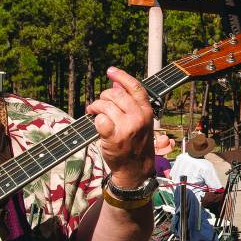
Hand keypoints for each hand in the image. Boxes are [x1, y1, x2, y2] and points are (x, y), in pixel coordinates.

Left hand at [86, 67, 154, 187]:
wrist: (136, 169)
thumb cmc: (136, 144)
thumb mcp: (140, 122)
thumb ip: (131, 104)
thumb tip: (117, 85)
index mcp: (147, 112)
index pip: (135, 87)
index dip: (121, 76)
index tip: (111, 71)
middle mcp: (138, 118)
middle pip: (116, 94)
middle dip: (103, 97)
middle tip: (99, 104)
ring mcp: (127, 128)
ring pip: (105, 105)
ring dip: (96, 106)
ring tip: (93, 111)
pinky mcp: (114, 137)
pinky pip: (99, 119)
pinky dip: (95, 119)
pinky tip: (96, 123)